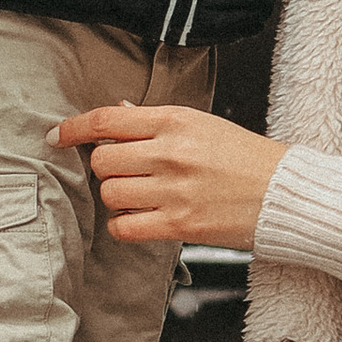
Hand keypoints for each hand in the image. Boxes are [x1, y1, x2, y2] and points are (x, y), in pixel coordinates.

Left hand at [55, 102, 284, 248]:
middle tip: (128, 172)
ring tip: (143, 196)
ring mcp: (174, 191)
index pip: (107, 120)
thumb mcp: (202, 125)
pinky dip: (124, 225)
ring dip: (118, 197)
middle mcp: (171, 153)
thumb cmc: (244, 158)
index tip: (57, 136)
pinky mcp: (180, 225)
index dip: (74, 128)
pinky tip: (141, 219)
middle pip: (102, 161)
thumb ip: (156, 121)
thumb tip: (115, 114)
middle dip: (107, 168)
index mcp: (176, 121)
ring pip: (110, 194)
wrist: (284, 194)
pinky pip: (124, 227)